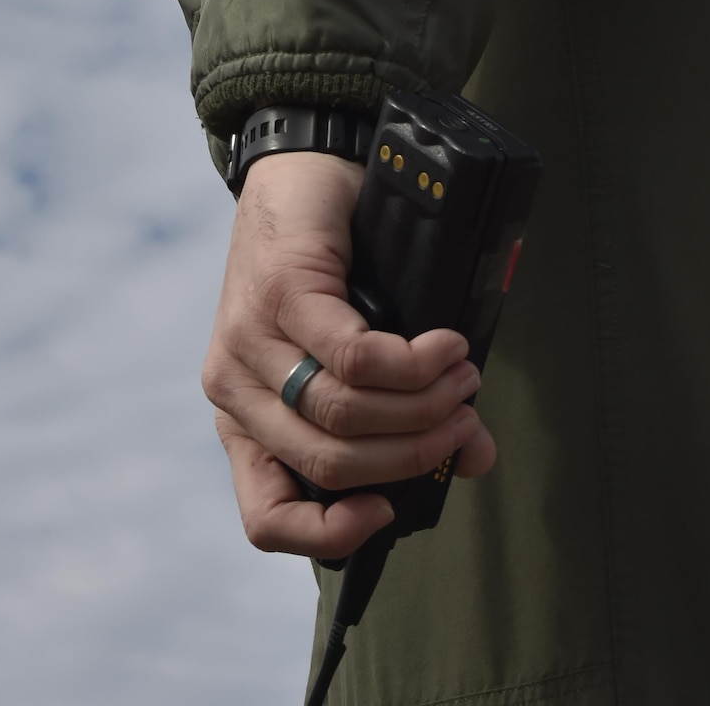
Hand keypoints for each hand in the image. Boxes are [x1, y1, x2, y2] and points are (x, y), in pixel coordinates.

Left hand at [202, 152, 496, 558]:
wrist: (297, 175)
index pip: (265, 516)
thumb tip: (476, 458)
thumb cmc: (328, 274)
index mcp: (244, 423)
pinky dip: (413, 362)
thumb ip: (405, 416)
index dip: (330, 535)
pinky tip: (445, 347)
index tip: (390, 513)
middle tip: (464, 417)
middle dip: (412, 452)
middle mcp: (234, 391)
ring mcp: (248, 342)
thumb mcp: (353, 357)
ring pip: (344, 413)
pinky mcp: (279, 296)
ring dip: (422, 405)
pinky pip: (354, 357)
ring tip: (463, 376)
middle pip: (330, 462)